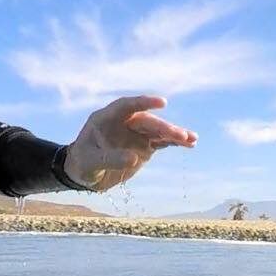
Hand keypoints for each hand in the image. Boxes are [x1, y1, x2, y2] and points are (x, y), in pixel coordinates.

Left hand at [63, 95, 196, 190]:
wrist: (84, 173)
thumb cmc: (82, 163)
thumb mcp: (90, 163)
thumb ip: (110, 159)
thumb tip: (134, 158)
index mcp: (106, 119)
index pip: (126, 106)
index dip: (143, 102)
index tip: (161, 103)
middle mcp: (124, 123)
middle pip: (147, 121)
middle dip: (164, 127)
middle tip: (180, 135)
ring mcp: (135, 134)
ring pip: (158, 130)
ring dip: (175, 134)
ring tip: (192, 139)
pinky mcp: (144, 146)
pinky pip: (161, 142)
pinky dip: (175, 143)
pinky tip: (190, 144)